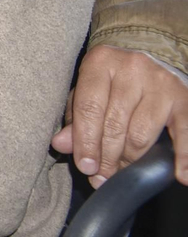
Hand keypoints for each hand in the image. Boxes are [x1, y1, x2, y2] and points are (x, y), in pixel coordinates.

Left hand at [52, 45, 187, 186]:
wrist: (152, 59)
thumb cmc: (113, 80)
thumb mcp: (88, 91)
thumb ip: (75, 118)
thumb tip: (61, 145)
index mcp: (100, 62)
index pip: (89, 108)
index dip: (85, 142)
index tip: (85, 167)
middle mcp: (132, 68)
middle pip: (115, 124)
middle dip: (106, 157)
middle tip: (101, 176)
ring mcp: (161, 82)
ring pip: (141, 133)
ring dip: (130, 160)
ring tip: (121, 171)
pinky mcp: (184, 97)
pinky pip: (184, 131)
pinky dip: (183, 157)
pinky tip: (181, 176)